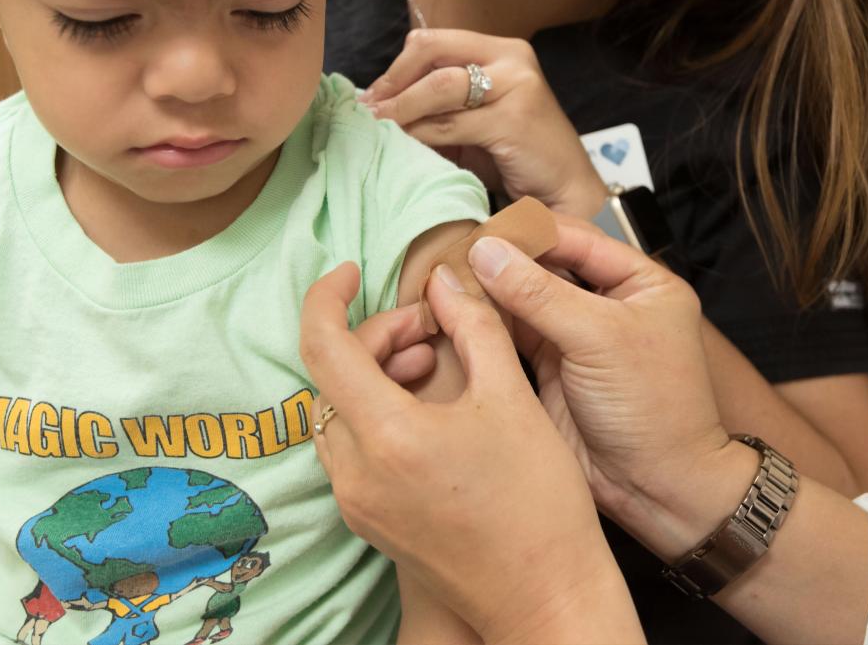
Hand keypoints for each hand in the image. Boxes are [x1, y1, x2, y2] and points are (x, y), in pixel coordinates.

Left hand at [300, 262, 639, 643]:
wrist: (546, 596)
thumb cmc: (538, 502)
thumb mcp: (511, 396)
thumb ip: (473, 325)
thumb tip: (444, 281)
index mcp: (387, 436)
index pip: (322, 345)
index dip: (327, 297)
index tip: (350, 271)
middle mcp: (356, 473)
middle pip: (332, 377)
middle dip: (376, 337)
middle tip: (432, 328)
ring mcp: (357, 503)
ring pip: (338, 412)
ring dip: (375, 374)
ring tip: (434, 363)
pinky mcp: (369, 522)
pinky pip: (352, 448)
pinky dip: (377, 413)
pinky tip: (428, 408)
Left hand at [361, 28, 608, 217]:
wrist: (564, 190)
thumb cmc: (516, 156)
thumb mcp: (474, 120)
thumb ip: (439, 105)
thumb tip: (378, 104)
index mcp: (502, 50)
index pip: (434, 41)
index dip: (397, 67)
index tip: (373, 96)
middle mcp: (512, 57)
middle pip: (432, 53)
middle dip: (393, 83)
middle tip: (368, 111)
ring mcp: (517, 85)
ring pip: (438, 87)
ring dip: (400, 109)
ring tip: (377, 128)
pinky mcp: (514, 118)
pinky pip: (450, 123)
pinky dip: (420, 134)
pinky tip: (404, 145)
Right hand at [467, 218, 736, 553]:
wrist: (658, 489)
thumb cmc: (656, 411)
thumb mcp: (600, 338)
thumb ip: (540, 293)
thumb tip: (487, 252)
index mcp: (641, 282)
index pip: (576, 239)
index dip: (528, 234)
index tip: (481, 231)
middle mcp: (608, 303)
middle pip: (545, 266)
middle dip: (502, 262)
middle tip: (453, 254)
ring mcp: (577, 337)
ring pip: (523, 300)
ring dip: (488, 292)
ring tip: (444, 280)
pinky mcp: (551, 369)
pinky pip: (512, 335)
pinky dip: (485, 324)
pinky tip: (454, 312)